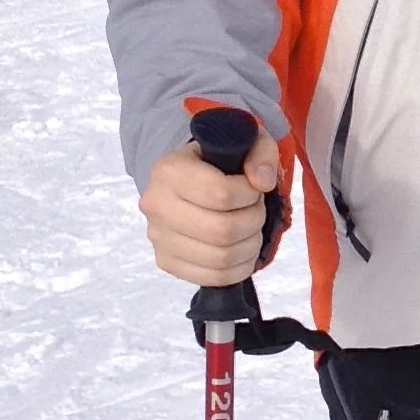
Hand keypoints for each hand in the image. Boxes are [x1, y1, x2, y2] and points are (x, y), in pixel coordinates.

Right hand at [140, 127, 283, 286]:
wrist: (187, 181)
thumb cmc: (219, 160)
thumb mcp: (244, 142)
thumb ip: (260, 154)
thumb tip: (263, 183)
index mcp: (169, 169)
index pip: (220, 194)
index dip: (250, 195)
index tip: (254, 188)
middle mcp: (156, 204)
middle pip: (222, 230)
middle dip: (253, 221)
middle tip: (256, 209)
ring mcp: (157, 236)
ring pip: (220, 258)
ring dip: (250, 246)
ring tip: (252, 228)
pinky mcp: (165, 261)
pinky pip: (212, 277)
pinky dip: (239, 268)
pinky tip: (243, 249)